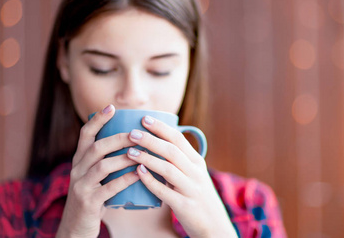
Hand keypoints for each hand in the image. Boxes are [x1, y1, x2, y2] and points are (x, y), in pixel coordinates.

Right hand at [56, 105, 138, 237]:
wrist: (75, 229)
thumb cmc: (93, 198)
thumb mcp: (93, 177)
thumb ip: (105, 161)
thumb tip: (132, 141)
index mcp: (79, 161)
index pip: (85, 134)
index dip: (97, 120)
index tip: (112, 107)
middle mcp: (77, 170)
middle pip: (97, 147)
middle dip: (118, 138)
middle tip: (137, 133)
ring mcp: (80, 186)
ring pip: (103, 166)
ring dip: (124, 157)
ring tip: (142, 151)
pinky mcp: (88, 203)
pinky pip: (109, 188)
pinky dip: (125, 179)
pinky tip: (139, 173)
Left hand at [126, 116, 237, 237]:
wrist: (214, 225)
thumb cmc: (197, 195)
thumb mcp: (194, 174)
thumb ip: (180, 159)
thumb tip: (157, 140)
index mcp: (197, 161)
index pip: (178, 138)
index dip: (161, 127)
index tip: (144, 118)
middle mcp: (196, 172)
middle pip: (171, 151)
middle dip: (150, 140)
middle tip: (132, 133)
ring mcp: (191, 189)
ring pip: (168, 169)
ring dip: (148, 158)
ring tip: (129, 151)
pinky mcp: (184, 206)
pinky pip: (165, 191)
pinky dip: (151, 181)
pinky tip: (138, 173)